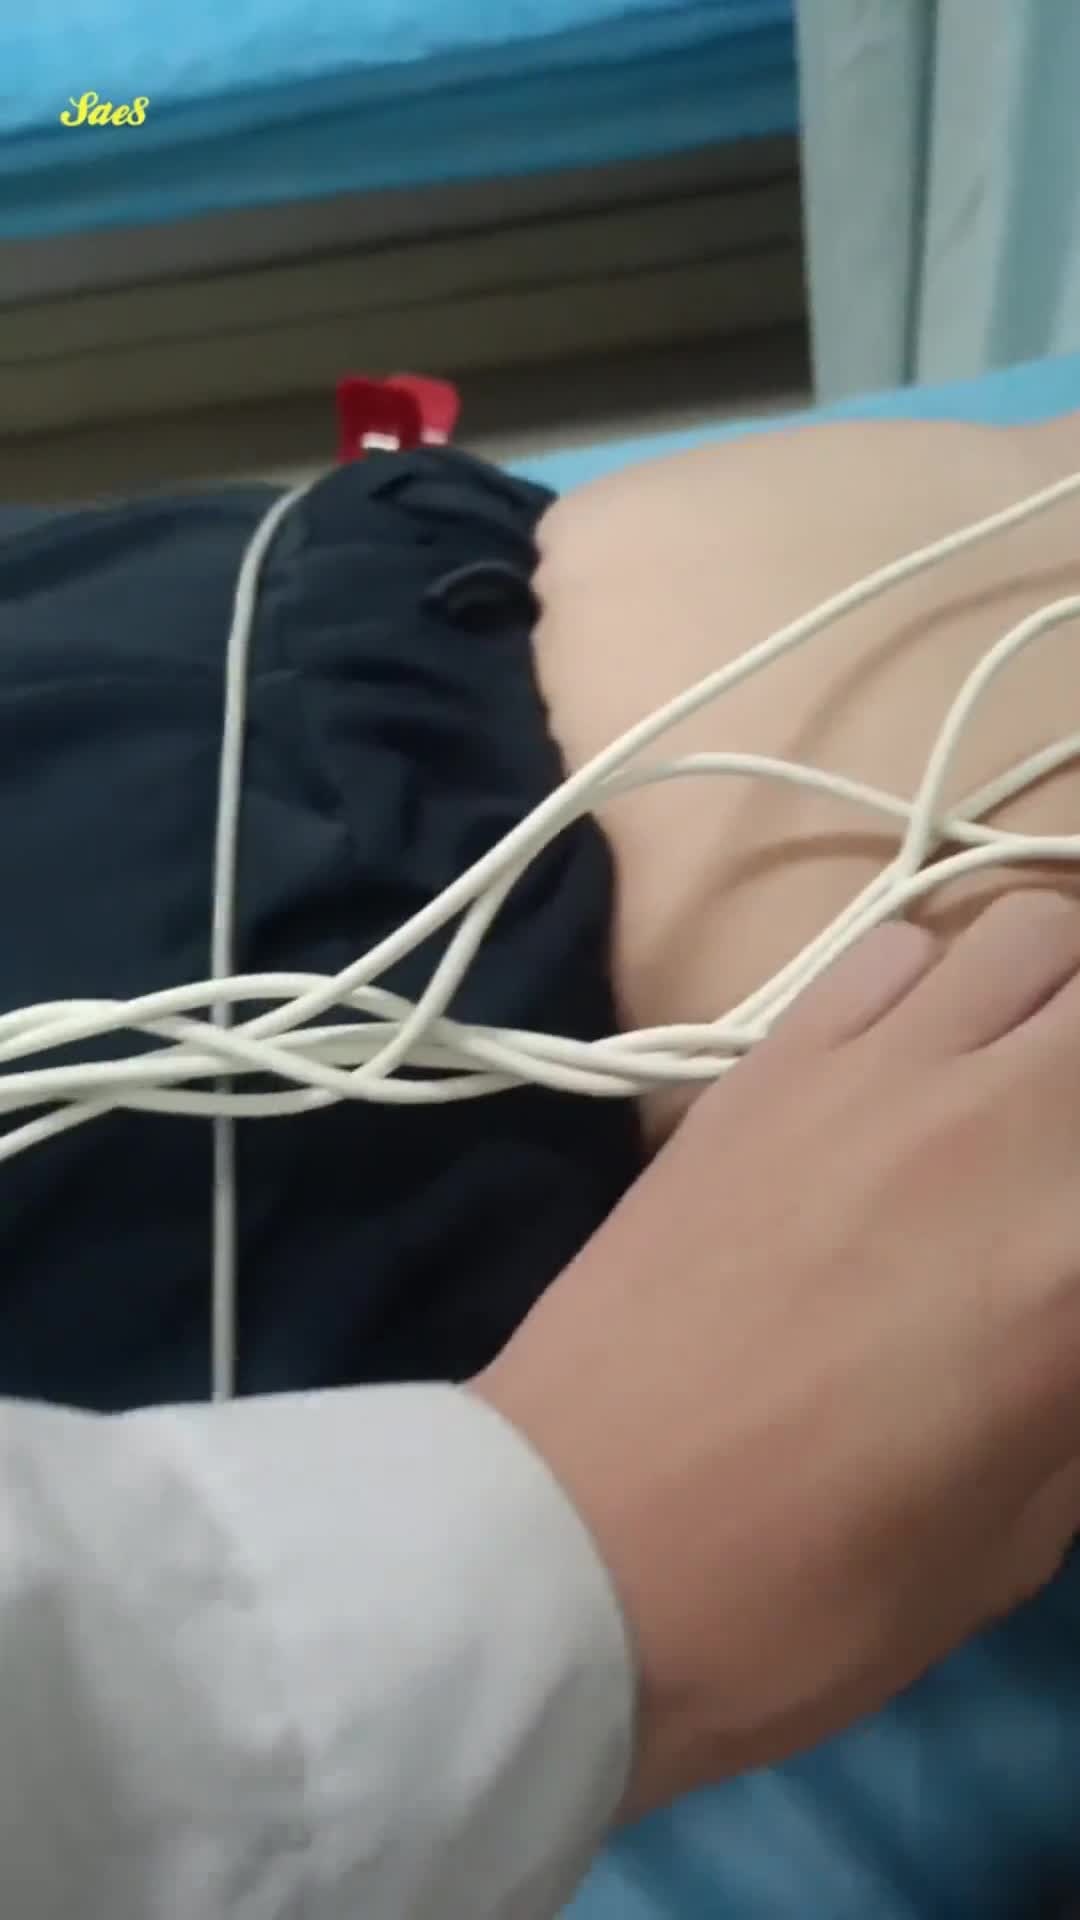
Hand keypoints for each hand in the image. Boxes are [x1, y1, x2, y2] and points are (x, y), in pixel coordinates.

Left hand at [471, 894, 1079, 1817]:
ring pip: (1033, 939)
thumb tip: (1073, 1310)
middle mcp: (1004, 1130)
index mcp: (1078, 1270)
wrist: (570, 1545)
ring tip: (1027, 1092)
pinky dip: (938, 989)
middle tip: (1061, 1176)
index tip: (1069, 1275)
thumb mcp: (1012, 1543)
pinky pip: (897, 952)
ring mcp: (879, 1074)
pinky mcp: (770, 1060)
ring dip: (1055, 1010)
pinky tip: (915, 1068)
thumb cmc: (805, 1593)